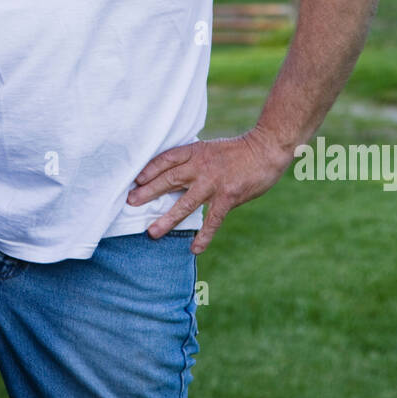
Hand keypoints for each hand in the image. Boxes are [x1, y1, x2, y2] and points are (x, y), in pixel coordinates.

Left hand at [126, 127, 292, 253]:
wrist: (266, 149)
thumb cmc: (237, 151)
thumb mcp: (210, 149)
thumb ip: (193, 161)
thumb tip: (173, 176)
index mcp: (195, 152)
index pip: (166, 160)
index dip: (149, 170)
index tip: (135, 180)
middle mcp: (201, 166)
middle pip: (169, 179)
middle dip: (148, 192)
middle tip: (130, 203)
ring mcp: (214, 182)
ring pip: (185, 203)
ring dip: (167, 218)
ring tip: (152, 232)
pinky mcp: (228, 197)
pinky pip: (213, 220)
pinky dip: (204, 236)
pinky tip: (195, 248)